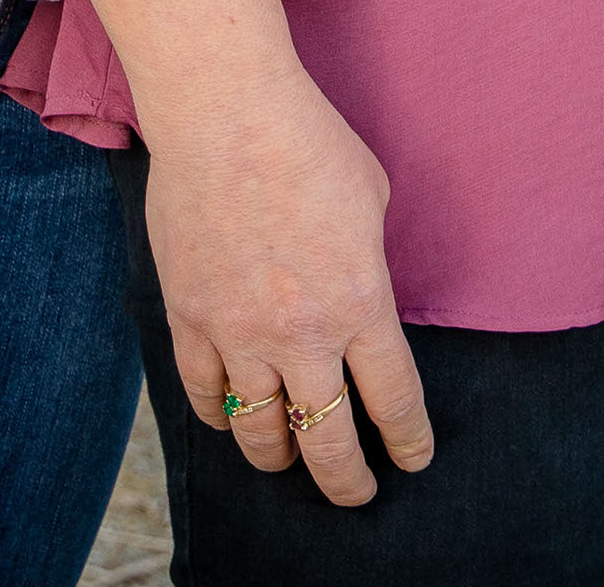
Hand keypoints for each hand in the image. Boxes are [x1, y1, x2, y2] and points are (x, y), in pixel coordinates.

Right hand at [146, 59, 434, 510]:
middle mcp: (302, 334)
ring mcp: (239, 333)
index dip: (407, 442)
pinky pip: (206, 396)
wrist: (226, 111)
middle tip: (357, 493)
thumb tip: (360, 300)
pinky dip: (222, 417)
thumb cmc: (309, 141)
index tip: (412, 459)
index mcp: (361, 303)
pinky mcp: (190, 319)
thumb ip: (369, 265)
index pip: (393, 402)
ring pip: (261, 434)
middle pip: (328, 441)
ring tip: (292, 461)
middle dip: (347, 480)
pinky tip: (235, 418)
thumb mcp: (372, 200)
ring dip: (282, 458)